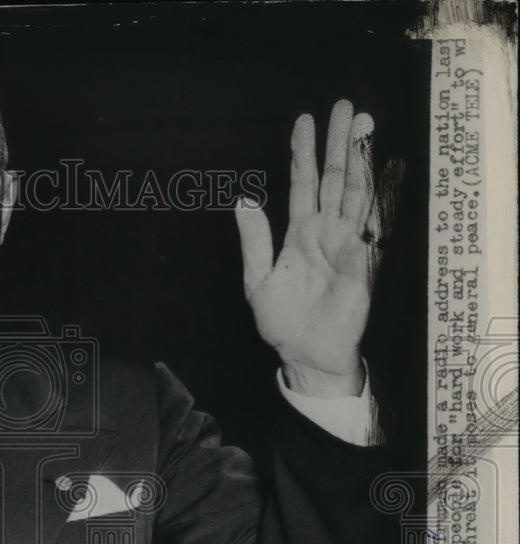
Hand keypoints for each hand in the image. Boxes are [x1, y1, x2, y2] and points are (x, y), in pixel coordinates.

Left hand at [235, 100, 378, 397]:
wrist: (305, 354)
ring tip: (363, 123)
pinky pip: (372, 223)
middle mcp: (325, 232)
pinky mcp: (363, 260)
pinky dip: (377, 196)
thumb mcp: (258, 280)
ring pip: (354, 192)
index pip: (302, 184)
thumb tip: (243, 202)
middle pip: (333, 178)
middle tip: (345, 106)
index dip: (303, 153)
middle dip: (339, 143)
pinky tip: (383, 170)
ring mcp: (347, 243)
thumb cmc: (281, 322)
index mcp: (298, 235)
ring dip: (359, 158)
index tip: (304, 120)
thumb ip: (254, 242)